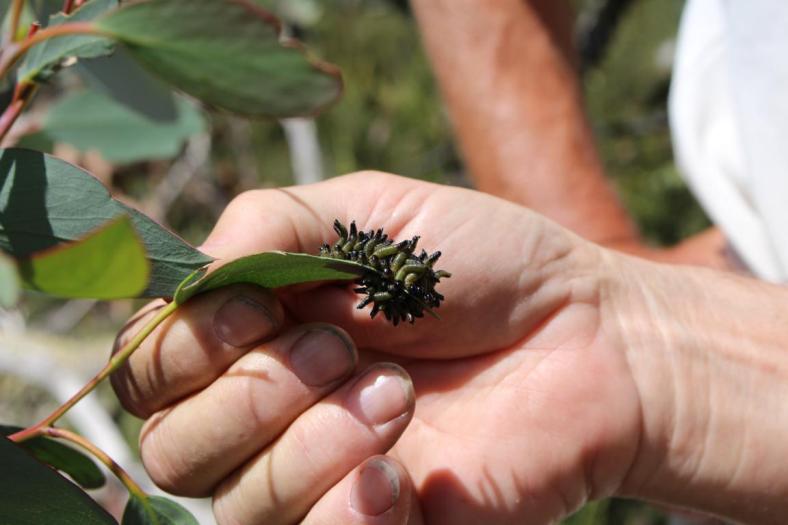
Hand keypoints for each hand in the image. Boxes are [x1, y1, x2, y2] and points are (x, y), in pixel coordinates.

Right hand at [111, 172, 666, 522]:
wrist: (587, 337)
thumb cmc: (479, 264)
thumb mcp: (368, 211)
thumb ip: (264, 228)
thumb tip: (187, 285)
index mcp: (255, 334)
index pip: (149, 369)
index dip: (185, 345)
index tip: (268, 306)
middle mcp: (268, 414)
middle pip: (171, 448)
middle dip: (251, 395)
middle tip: (346, 350)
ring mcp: (317, 480)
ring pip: (235, 505)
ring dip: (311, 444)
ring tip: (400, 398)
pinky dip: (348, 512)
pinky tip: (406, 474)